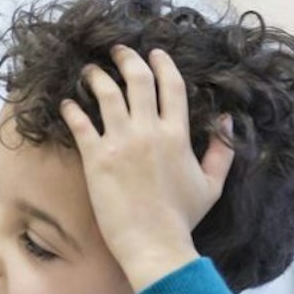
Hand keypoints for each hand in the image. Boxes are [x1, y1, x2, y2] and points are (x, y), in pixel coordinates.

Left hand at [61, 45, 234, 290]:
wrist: (153, 242)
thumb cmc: (182, 217)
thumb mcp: (211, 184)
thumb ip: (222, 150)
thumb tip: (226, 120)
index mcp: (178, 134)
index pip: (171, 86)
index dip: (162, 64)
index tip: (154, 53)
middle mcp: (149, 132)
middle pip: (138, 81)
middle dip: (127, 59)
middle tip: (117, 51)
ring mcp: (121, 143)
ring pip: (106, 95)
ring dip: (96, 77)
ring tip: (89, 70)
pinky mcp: (95, 158)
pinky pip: (80, 124)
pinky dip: (71, 109)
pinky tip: (66, 103)